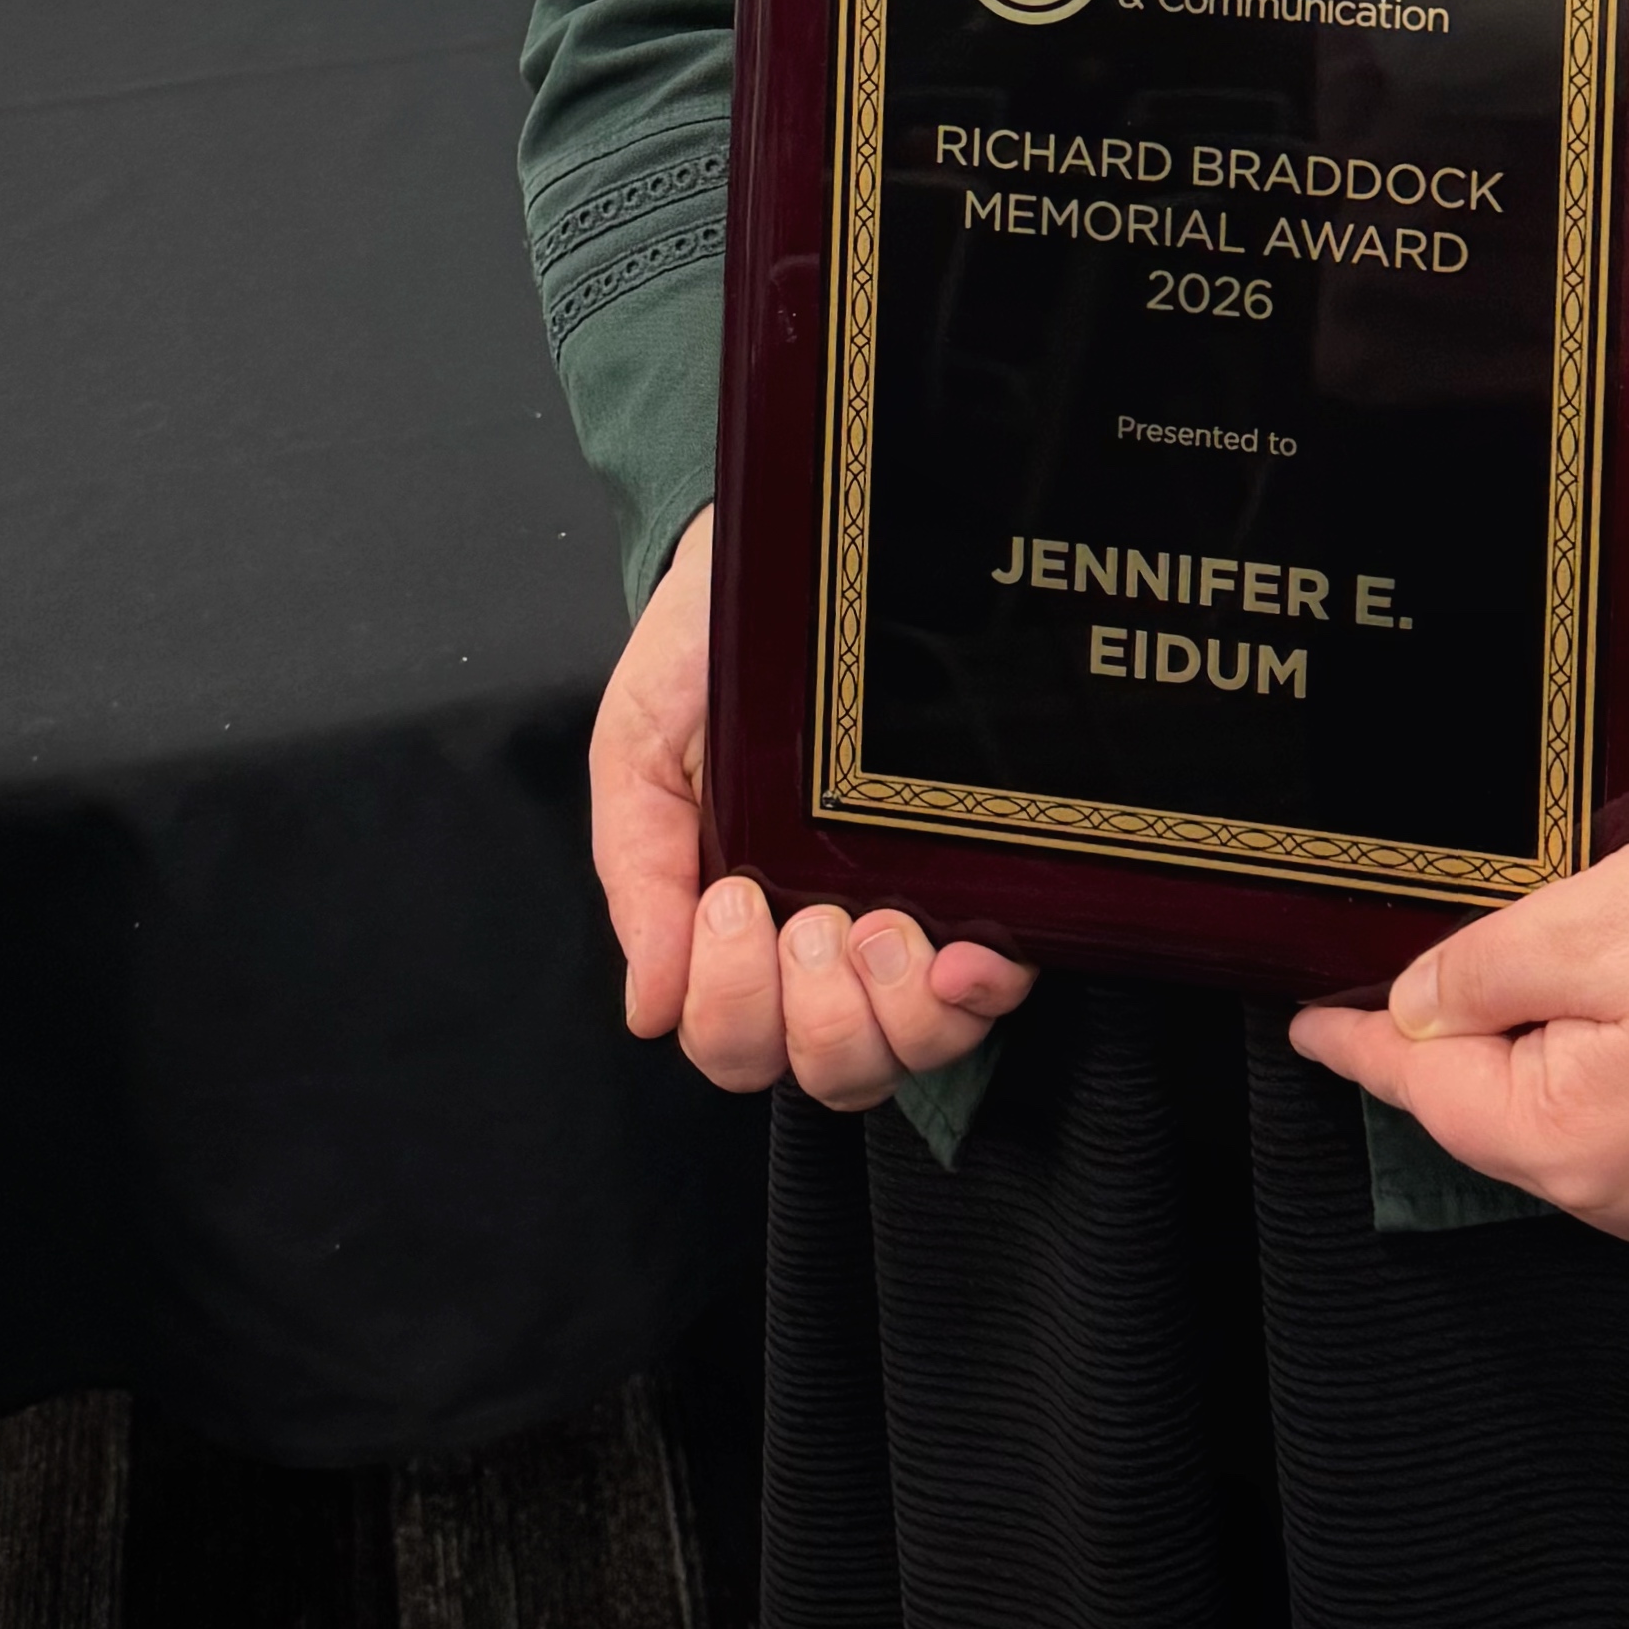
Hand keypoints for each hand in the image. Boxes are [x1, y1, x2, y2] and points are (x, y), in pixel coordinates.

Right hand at [588, 504, 1039, 1109]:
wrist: (778, 557)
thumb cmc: (702, 658)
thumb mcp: (640, 752)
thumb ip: (639, 874)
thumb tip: (650, 1008)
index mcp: (733, 931)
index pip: (733, 1044)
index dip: (733, 1009)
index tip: (735, 901)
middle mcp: (822, 947)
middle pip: (827, 1071)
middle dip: (814, 1017)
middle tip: (808, 915)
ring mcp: (903, 923)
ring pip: (905, 1050)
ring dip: (891, 1010)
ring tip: (883, 921)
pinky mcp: (976, 885)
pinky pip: (989, 988)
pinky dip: (980, 990)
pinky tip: (973, 952)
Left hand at [1287, 805, 1628, 1242]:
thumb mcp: (1587, 923)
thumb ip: (1479, 972)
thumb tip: (1417, 1010)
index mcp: (1575, 1150)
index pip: (1429, 1093)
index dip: (1361, 1048)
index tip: (1304, 1024)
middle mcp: (1625, 1194)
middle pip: (1490, 1111)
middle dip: (1441, 1041)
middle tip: (1395, 963)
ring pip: (1555, 1106)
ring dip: (1517, 1036)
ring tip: (1488, 962)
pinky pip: (1615, 1103)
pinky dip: (1580, 1047)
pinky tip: (1580, 989)